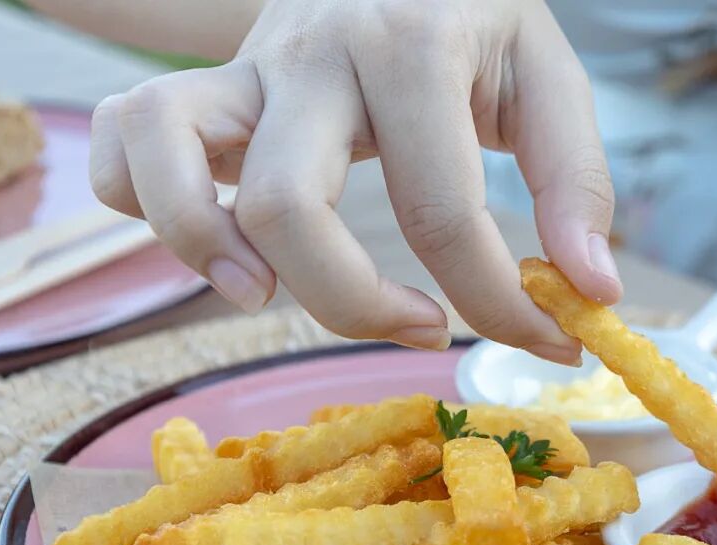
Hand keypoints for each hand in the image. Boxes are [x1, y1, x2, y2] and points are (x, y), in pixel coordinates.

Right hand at [89, 0, 620, 362]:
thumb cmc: (471, 19)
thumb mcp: (546, 77)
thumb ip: (578, 181)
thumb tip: (592, 292)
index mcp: (414, 46)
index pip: (444, 213)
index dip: (496, 306)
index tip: (540, 341)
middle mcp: (314, 53)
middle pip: (286, 205)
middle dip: (351, 304)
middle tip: (423, 328)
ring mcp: (244, 67)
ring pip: (169, 157)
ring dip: (206, 251)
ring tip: (269, 297)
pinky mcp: (199, 83)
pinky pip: (124, 136)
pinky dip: (140, 199)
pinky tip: (215, 237)